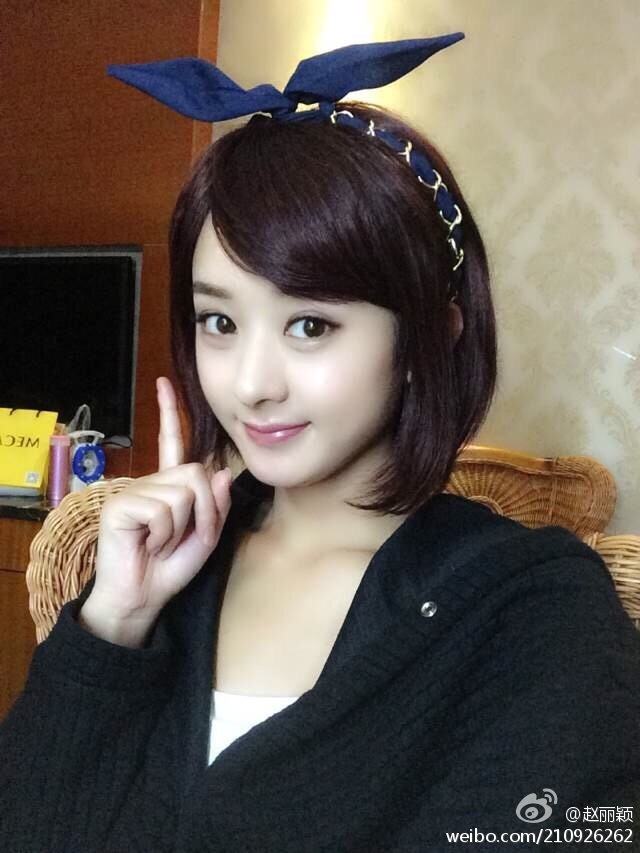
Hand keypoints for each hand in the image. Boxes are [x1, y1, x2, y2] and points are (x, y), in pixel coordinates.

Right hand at [79, 376, 232, 645]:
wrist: (141, 598)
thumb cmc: (170, 569)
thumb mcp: (205, 538)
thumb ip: (216, 506)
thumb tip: (221, 471)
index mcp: (168, 487)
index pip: (171, 443)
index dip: (169, 413)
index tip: (164, 383)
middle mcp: (150, 483)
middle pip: (197, 474)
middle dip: (204, 511)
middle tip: (184, 538)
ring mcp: (134, 492)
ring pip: (183, 494)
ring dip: (182, 528)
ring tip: (160, 544)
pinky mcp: (121, 506)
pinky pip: (164, 510)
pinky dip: (165, 534)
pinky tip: (147, 545)